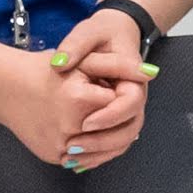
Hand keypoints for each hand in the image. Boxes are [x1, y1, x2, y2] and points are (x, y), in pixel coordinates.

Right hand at [0, 35, 147, 174]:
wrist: (5, 87)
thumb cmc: (44, 70)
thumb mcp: (84, 60)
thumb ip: (119, 64)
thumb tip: (153, 73)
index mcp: (77, 99)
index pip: (120, 105)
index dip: (118, 98)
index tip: (111, 93)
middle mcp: (68, 127)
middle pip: (117, 133)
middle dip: (120, 122)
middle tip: (118, 113)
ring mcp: (59, 146)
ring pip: (103, 152)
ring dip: (112, 141)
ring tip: (109, 126)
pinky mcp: (52, 156)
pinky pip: (82, 160)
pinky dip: (92, 151)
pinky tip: (92, 138)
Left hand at [44, 13, 158, 159]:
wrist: (110, 36)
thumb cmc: (101, 33)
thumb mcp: (88, 33)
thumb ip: (75, 46)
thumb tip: (59, 64)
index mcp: (133, 78)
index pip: (130, 104)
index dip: (109, 116)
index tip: (85, 122)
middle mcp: (134, 98)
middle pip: (130, 129)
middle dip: (102, 141)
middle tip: (73, 145)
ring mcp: (126, 111)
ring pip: (122, 140)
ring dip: (98, 153)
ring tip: (69, 157)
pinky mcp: (115, 119)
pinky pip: (112, 142)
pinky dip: (95, 154)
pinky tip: (72, 160)